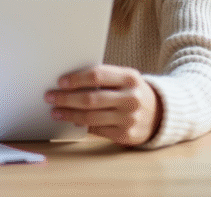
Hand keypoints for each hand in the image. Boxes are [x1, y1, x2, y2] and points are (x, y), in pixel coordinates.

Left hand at [44, 64, 161, 146]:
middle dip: (66, 98)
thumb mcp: (124, 78)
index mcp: (130, 77)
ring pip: (91, 117)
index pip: (97, 75)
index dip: (76, 79)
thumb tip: (68, 82)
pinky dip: (82, 125)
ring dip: (69, 114)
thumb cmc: (132, 91)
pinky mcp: (126, 135)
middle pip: (91, 98)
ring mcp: (130, 118)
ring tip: (55, 111)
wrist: (160, 113)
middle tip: (50, 97)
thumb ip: (103, 78)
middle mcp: (131, 98)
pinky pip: (97, 130)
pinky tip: (72, 121)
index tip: (60, 82)